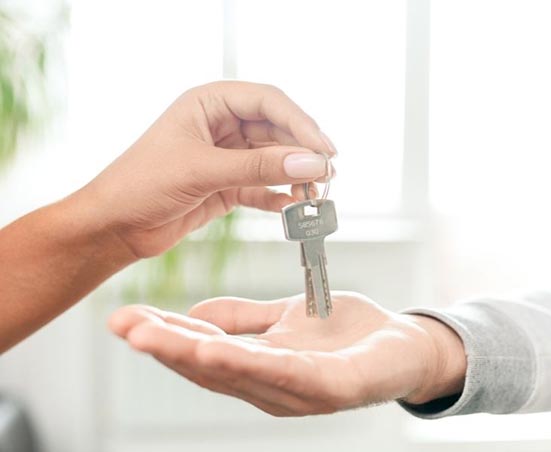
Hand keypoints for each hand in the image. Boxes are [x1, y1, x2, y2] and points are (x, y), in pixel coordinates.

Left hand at [75, 81, 335, 258]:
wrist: (114, 226)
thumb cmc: (141, 184)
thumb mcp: (203, 170)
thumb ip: (259, 167)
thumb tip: (311, 163)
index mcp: (209, 103)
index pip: (268, 102)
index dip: (300, 123)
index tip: (324, 148)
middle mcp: (220, 126)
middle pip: (276, 131)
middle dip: (302, 152)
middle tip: (327, 173)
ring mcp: (225, 156)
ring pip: (273, 160)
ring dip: (295, 176)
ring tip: (316, 193)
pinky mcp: (226, 185)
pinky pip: (263, 186)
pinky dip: (279, 197)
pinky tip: (293, 206)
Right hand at [108, 292, 466, 415]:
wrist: (404, 344)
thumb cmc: (347, 334)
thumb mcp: (285, 317)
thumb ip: (242, 318)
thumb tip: (192, 314)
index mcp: (259, 368)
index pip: (204, 352)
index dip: (164, 335)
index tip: (125, 315)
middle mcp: (272, 387)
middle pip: (210, 368)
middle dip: (164, 346)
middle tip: (122, 325)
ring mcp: (300, 392)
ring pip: (238, 373)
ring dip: (192, 355)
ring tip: (151, 336)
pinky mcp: (332, 386)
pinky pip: (285, 373)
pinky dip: (247, 363)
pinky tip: (216, 351)